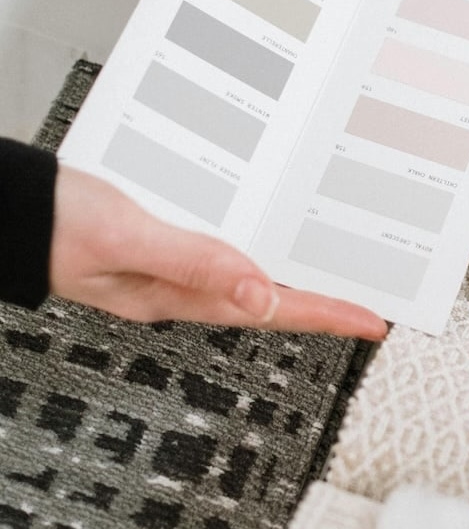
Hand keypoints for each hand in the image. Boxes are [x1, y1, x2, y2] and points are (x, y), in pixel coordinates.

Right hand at [50, 166, 387, 337]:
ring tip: (336, 271)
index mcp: (177, 294)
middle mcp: (180, 286)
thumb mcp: (126, 239)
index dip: (325, 315)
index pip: (270, 310)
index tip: (373, 322)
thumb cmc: (54, 224)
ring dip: (292, 271)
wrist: (8, 207)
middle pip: (268, 296)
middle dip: (321, 298)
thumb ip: (191, 263)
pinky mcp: (160, 242)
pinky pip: (222, 247)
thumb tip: (259, 294)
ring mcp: (170, 267)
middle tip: (370, 302)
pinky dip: (254, 240)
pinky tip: (268, 233)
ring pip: (248, 272)